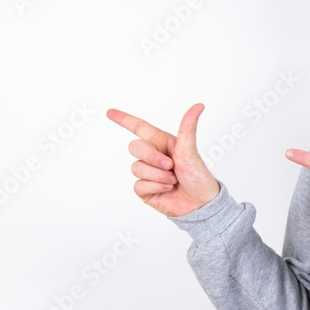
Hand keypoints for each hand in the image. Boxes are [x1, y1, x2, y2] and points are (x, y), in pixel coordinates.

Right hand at [106, 104, 220, 216]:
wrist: (200, 204)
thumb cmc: (198, 176)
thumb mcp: (190, 151)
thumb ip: (187, 128)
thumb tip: (198, 106)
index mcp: (163, 144)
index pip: (139, 128)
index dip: (124, 120)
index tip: (109, 112)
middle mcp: (153, 157)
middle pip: (135, 147)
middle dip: (152, 156)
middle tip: (170, 165)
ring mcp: (148, 173)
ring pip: (137, 168)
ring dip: (158, 175)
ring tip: (173, 180)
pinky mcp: (145, 190)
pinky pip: (138, 184)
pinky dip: (155, 187)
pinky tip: (167, 189)